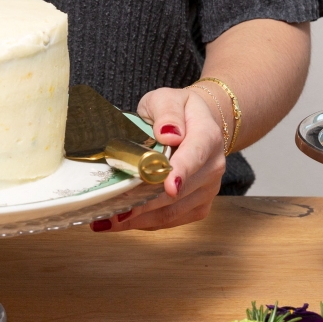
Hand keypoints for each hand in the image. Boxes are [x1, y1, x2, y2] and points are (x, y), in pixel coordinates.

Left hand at [93, 86, 225, 231]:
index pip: (195, 155)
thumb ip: (167, 112)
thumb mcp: (168, 99)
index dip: (181, 172)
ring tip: (110, 220)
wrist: (198, 124)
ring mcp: (208, 189)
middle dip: (147, 203)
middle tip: (115, 210)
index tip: (168, 186)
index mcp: (208, 136)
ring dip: (141, 219)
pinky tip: (121, 221)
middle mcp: (213, 167)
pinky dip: (146, 222)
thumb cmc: (178, 111)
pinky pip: (172, 219)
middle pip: (180, 191)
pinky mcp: (199, 206)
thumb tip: (168, 133)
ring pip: (173, 211)